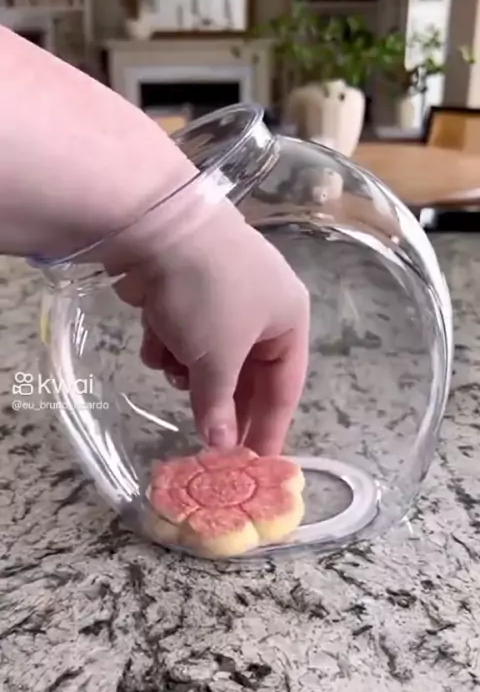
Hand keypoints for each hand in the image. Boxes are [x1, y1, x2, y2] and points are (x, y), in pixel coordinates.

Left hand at [113, 197, 309, 456]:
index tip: (259, 465)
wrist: (156, 225)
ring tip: (172, 366)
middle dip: (218, 398)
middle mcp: (261, 307)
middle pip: (244, 374)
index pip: (286, 387)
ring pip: (207, 357)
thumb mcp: (218, 357)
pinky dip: (167, 343)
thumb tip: (221, 447)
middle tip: (206, 440)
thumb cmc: (207, 294)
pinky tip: (154, 337)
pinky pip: (182, 335)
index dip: (271, 427)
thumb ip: (219, 406)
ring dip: (186, 369)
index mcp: (287, 318)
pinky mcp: (184, 291)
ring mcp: (221, 296)